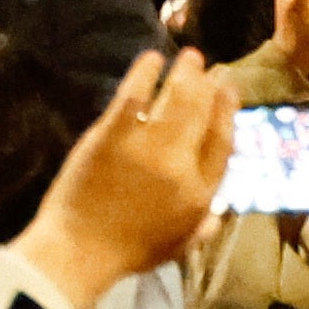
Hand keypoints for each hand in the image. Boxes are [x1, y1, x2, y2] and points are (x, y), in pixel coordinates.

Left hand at [8, 49, 231, 308]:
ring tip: (190, 56)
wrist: (79, 251)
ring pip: (175, 99)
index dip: (228, 113)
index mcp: (199, 195)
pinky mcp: (112, 134)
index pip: (223, 144)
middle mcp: (180, 166)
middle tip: (210, 68)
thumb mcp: (176, 246)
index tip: (229, 91)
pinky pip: (135, 94)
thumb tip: (218, 214)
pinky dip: (146, 72)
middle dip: (209, 85)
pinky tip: (152, 58)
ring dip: (185, 73)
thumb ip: (201, 227)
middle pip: (202, 113)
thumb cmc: (128, 251)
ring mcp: (146, 146)